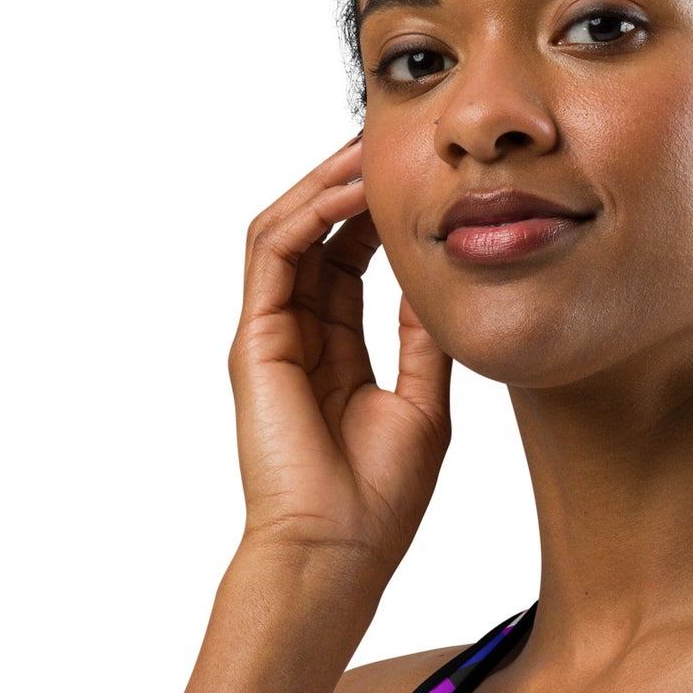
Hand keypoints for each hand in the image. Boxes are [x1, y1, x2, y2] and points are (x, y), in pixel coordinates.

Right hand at [228, 132, 450, 576]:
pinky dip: (308, 214)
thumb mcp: (423, 403)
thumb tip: (437, 282)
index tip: (422, 182)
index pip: (348, 260)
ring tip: (369, 152)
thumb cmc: (379, 498)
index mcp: (333, 352)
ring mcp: (269, 336)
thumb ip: (422, 339)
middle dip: (349, 185)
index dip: (378, 216)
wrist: (338, 550)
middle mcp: (295, 336)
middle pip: (315, 235)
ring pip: (286, 230)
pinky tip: (351, 194)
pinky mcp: (254, 341)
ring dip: (326, 186)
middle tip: (392, 143)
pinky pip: (273, 253)